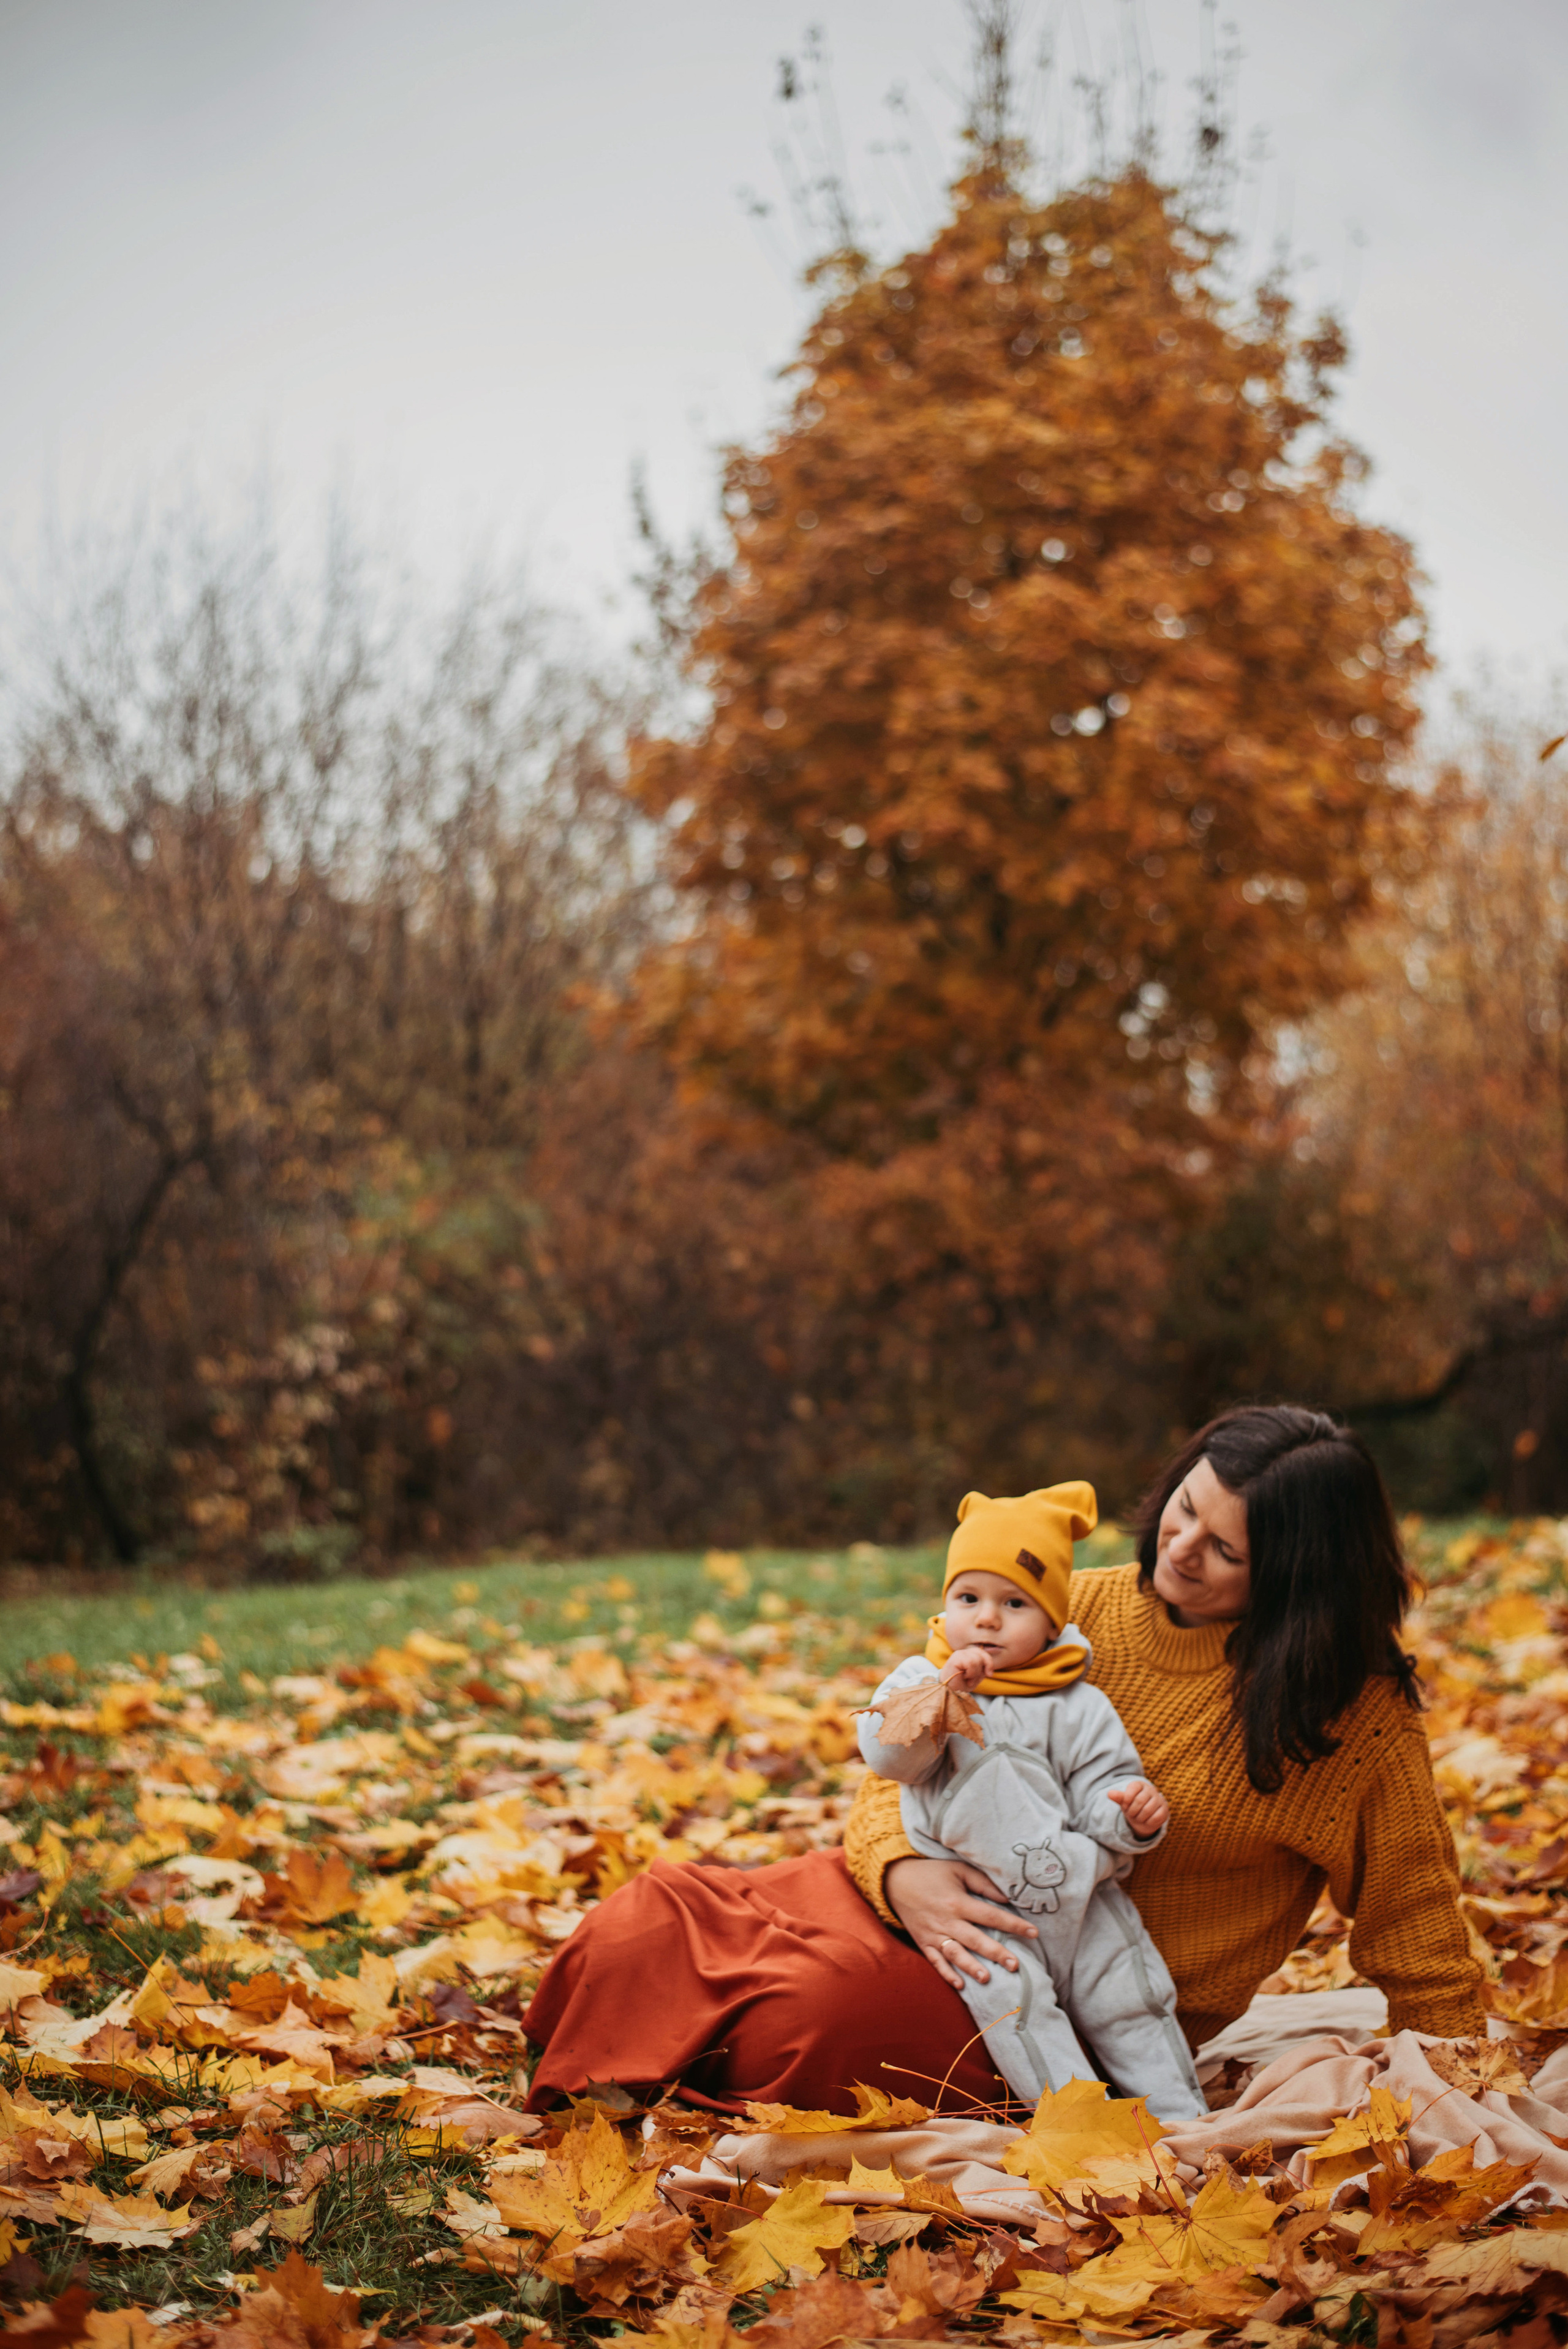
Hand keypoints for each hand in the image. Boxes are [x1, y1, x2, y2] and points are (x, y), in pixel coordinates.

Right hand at [884, 1855, 1037, 1989]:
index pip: (990, 1915)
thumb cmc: (931, 1872)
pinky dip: (947, 1974)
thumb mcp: (958, 1870)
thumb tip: (1007, 1898)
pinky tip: (960, 1985)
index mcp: (957, 1901)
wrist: (895, 1880)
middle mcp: (947, 1921)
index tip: (1033, 1932)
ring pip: (956, 1955)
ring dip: (971, 1968)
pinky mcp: (923, 1942)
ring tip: (987, 1979)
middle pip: (975, 1940)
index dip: (1013, 1924)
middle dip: (996, 1953)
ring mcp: (934, 1934)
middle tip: (1015, 1966)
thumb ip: (983, 1884)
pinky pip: (936, 1961)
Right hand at [939, 1646, 990, 1691]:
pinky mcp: (956, 1658)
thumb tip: (989, 1668)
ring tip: (967, 1679)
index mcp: (968, 1655)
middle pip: (981, 1655)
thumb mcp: (976, 1677)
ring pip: (977, 1660)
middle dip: (981, 1669)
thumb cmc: (961, 1685)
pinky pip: (971, 1663)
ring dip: (975, 1674)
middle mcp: (963, 1653)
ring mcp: (959, 1654)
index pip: (982, 1653)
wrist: (950, 1691)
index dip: (989, 1662)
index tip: (989, 1675)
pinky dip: (970, 1673)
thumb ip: (983, 1669)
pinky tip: (964, 1677)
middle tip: (975, 1678)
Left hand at [1107, 1779, 1168, 1837]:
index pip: (1133, 1788)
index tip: (1125, 1805)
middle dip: (1132, 1811)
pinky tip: (1146, 1820)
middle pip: (1139, 1800)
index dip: (1127, 1799)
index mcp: (1139, 1784)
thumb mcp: (1124, 1802)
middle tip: (1131, 1814)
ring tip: (1138, 1817)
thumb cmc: (1132, 1807)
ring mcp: (1159, 1799)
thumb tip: (1109, 1793)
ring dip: (1139, 1818)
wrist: (1144, 1818)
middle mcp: (1151, 1789)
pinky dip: (1148, 1822)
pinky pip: (1156, 1817)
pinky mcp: (1165, 1810)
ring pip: (1147, 1810)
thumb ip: (1118, 1797)